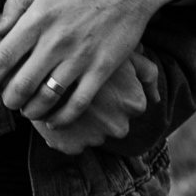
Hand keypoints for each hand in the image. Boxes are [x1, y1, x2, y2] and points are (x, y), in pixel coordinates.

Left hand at [0, 0, 179, 123]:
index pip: (4, 56)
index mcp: (38, 19)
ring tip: (28, 111)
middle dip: (9, 100)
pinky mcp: (102, 69)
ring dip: (32, 111)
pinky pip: (78, 103)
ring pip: (47, 98)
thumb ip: (16, 6)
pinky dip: (62, 118)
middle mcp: (56, 40)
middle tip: (8, 102)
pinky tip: (54, 121)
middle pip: (22, 84)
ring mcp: (80, 57)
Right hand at [30, 50, 159, 154]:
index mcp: (134, 103)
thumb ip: (145, 70)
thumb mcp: (122, 53)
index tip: (104, 86)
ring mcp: (94, 138)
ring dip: (83, 123)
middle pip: (115, 124)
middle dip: (102, 113)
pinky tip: (57, 112)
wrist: (40, 59)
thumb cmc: (90, 49)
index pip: (134, 107)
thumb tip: (156, 96)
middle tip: (87, 95)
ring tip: (68, 99)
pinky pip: (71, 144)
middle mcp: (119, 124)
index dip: (117, 95)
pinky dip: (65, 133)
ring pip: (92, 134)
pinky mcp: (70, 146)